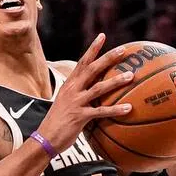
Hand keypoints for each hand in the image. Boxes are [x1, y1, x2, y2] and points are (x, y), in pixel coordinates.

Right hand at [36, 34, 133, 152]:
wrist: (44, 139)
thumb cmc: (56, 123)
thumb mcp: (64, 103)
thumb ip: (77, 95)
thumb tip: (90, 92)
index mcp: (69, 85)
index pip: (82, 62)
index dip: (92, 49)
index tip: (102, 36)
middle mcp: (72, 90)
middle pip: (92, 69)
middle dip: (108, 58)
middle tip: (123, 50)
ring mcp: (76, 102)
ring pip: (99, 88)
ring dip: (116, 81)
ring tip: (131, 76)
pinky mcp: (80, 117)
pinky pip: (101, 112)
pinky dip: (116, 110)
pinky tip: (129, 108)